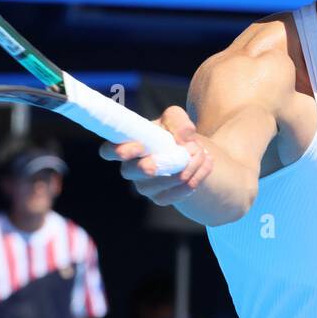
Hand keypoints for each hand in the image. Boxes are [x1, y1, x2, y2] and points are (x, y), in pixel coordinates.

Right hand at [98, 105, 213, 205]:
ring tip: (202, 152)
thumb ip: (178, 120)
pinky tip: (206, 164)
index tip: (140, 147)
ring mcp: (145, 186)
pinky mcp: (161, 198)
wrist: (191, 156)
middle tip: (188, 149)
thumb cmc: (174, 134)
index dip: (118, 151)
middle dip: (167, 159)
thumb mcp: (176, 119)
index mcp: (127, 146)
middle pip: (140, 170)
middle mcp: (131, 169)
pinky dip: (198, 176)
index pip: (109, 151)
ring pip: (166, 180)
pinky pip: (180, 192)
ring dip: (190, 164)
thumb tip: (184, 137)